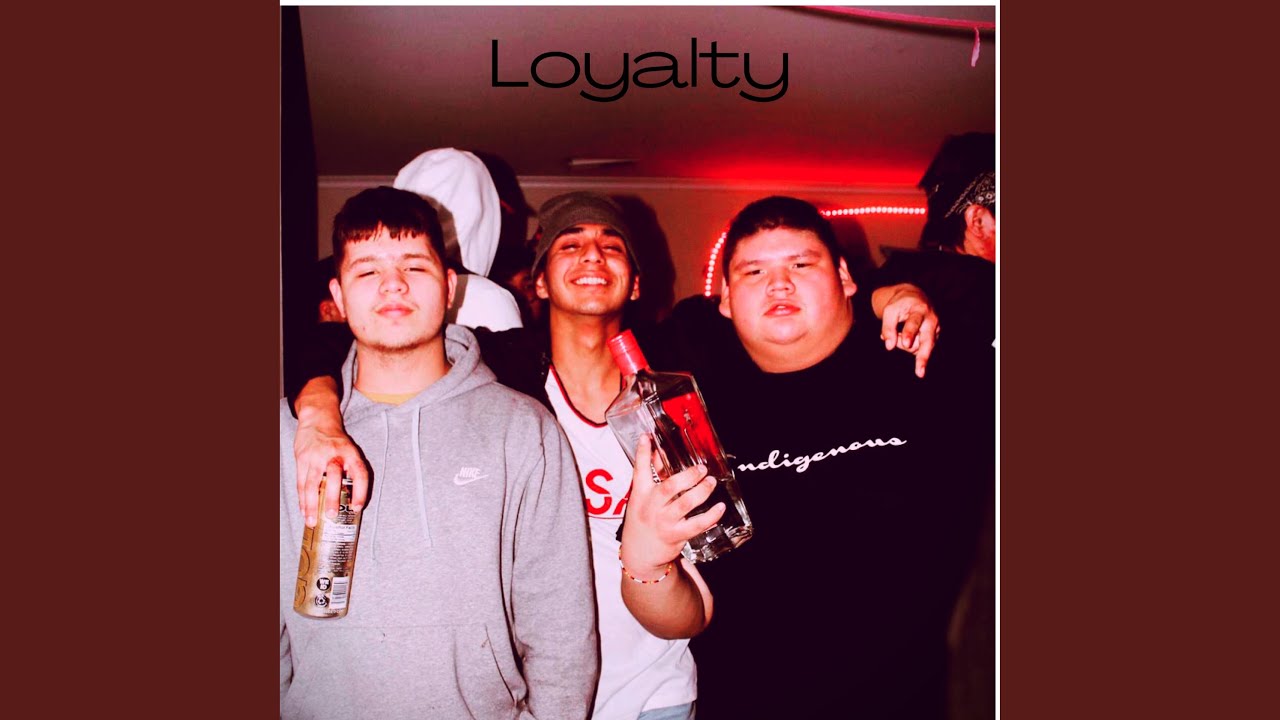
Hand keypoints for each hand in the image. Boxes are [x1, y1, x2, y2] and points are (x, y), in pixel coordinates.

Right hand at [293, 415, 368, 526]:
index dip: (360, 492)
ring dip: (312, 505)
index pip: (360, 474)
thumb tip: (352, 503)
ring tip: (312, 522)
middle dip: (332, 499)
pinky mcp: (302, 459)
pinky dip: (302, 500)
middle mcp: (334, 455)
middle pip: (333, 478)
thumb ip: (351, 471)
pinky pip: (301, 483)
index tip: (357, 508)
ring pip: (312, 484)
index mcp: (351, 453)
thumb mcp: (349, 451)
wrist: (318, 420)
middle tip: (332, 516)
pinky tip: (304, 512)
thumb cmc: (336, 442)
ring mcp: (315, 457)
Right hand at [619, 435, 725, 577]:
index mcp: (640, 494)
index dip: (643, 453)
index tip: (647, 437)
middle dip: (687, 476)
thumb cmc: (643, 520)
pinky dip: (710, 516)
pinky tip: (720, 508)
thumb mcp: (641, 498)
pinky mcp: (675, 536)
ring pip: (684, 505)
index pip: (639, 471)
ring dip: (701, 492)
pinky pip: (696, 525)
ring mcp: (663, 522)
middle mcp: (651, 507)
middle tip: (701, 469)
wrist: (639, 554)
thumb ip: (652, 475)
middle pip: (669, 488)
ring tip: (711, 482)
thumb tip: (657, 451)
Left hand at [876, 284, 940, 377]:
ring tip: (897, 334)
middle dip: (923, 357)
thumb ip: (888, 327)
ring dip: (904, 345)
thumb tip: (889, 346)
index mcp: (920, 310)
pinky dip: (908, 346)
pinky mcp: (933, 338)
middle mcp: (931, 321)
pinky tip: (904, 337)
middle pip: (927, 341)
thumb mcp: (890, 310)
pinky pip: (918, 349)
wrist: (916, 298)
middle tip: (919, 373)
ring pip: (918, 347)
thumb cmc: (900, 304)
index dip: (909, 333)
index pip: (914, 322)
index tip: (906, 343)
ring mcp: (934, 331)